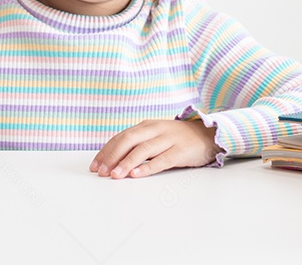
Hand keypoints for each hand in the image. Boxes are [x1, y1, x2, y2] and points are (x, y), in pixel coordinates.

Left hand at [89, 119, 220, 178]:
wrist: (207, 134)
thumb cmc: (176, 138)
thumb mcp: (154, 136)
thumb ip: (137, 144)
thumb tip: (112, 160)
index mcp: (146, 126)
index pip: (121, 137)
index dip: (106, 151)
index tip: (95, 166)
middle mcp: (155, 129)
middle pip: (128, 140)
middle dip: (112, 156)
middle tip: (101, 171)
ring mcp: (168, 139)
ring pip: (143, 150)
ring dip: (127, 163)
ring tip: (115, 175)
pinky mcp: (180, 151)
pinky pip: (162, 160)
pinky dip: (148, 167)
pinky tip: (137, 174)